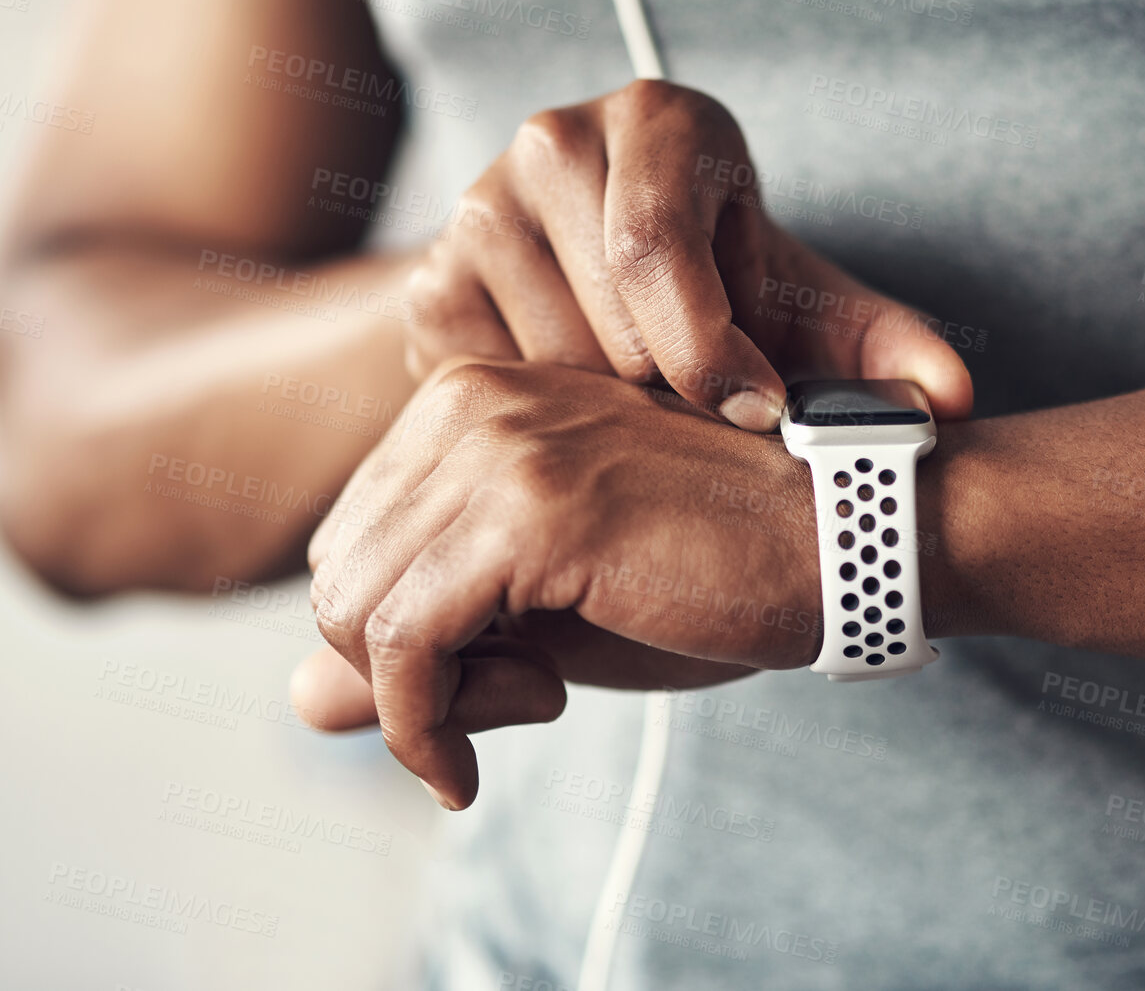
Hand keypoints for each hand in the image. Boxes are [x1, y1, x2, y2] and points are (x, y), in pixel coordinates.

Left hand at [298, 359, 821, 807]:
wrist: (849, 542)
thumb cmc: (715, 576)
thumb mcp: (551, 618)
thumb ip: (422, 647)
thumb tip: (296, 701)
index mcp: (472, 401)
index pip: (353, 540)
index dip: (403, 635)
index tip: (499, 678)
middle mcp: (471, 402)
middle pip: (339, 572)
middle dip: (403, 668)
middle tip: (518, 695)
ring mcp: (501, 446)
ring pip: (353, 608)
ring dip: (422, 699)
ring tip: (532, 700)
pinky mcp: (533, 510)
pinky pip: (404, 643)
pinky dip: (423, 724)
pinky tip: (495, 743)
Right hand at [406, 79, 972, 429]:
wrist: (599, 283)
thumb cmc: (721, 285)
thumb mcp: (800, 305)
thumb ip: (878, 349)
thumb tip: (949, 402)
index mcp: (660, 119)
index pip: (659, 250)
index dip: (709, 352)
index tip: (755, 414)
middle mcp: (552, 138)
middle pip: (609, 324)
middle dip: (668, 394)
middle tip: (696, 401)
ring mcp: (473, 206)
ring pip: (549, 372)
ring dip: (608, 416)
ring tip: (639, 395)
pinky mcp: (427, 283)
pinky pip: (492, 395)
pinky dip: (547, 424)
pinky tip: (580, 403)